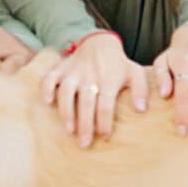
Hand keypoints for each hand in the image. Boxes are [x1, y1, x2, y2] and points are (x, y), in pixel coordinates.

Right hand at [41, 32, 149, 146]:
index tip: (104, 137)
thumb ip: (140, 90)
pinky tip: (47, 102)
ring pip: (66, 91)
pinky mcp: (60, 69)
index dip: (105, 123)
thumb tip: (141, 109)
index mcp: (109, 79)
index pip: (106, 105)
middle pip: (86, 102)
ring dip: (66, 111)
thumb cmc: (118, 64)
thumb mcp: (135, 73)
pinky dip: (46, 89)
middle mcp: (90, 76)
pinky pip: (49, 78)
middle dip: (85, 124)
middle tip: (84, 143)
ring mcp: (73, 72)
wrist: (99, 42)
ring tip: (69, 131)